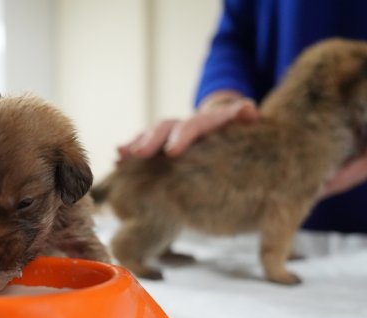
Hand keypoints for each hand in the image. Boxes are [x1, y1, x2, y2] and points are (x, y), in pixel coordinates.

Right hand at [118, 92, 257, 159]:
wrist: (228, 129)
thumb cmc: (238, 134)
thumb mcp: (247, 127)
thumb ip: (244, 118)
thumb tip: (248, 108)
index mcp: (207, 121)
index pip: (193, 125)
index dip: (181, 137)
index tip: (171, 152)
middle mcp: (185, 123)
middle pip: (166, 127)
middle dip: (152, 141)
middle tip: (139, 154)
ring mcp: (172, 131)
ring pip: (151, 134)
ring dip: (136, 143)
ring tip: (121, 154)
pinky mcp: (163, 141)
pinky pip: (144, 143)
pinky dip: (131, 149)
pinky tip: (118, 160)